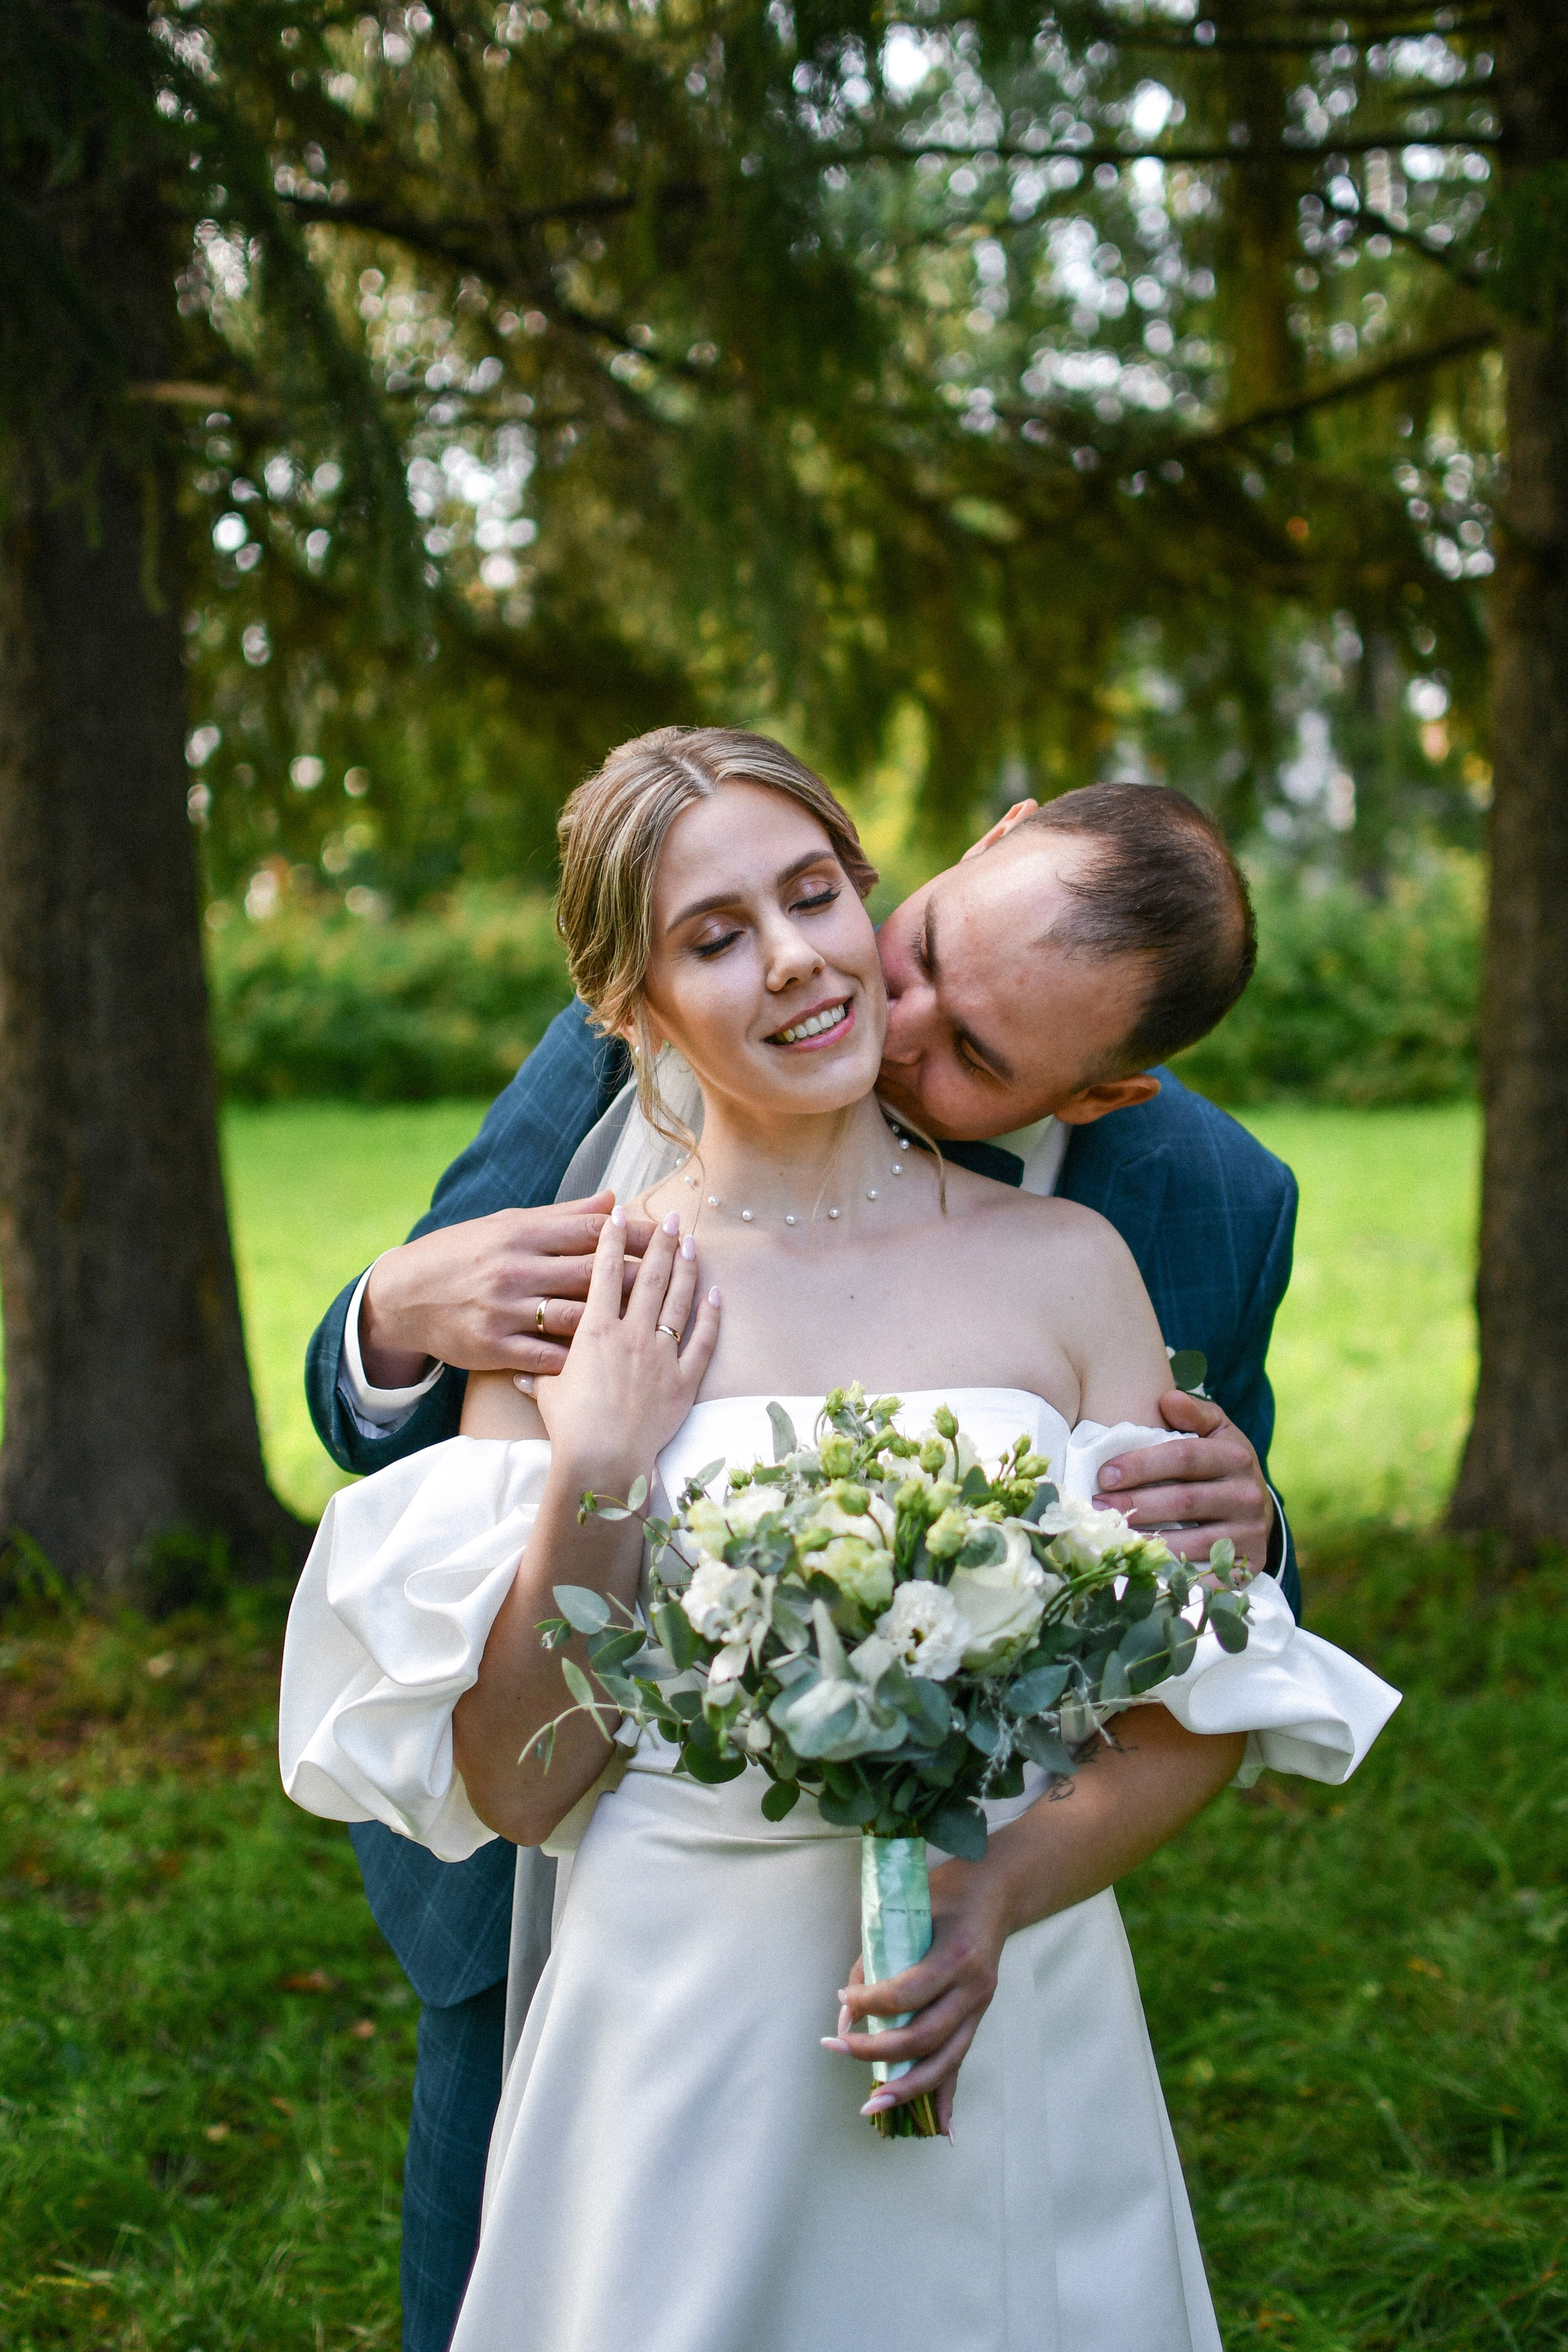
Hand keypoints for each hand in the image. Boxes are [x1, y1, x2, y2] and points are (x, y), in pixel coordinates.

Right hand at [358, 1193, 658, 1385]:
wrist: (403, 1296)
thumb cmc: (463, 1253)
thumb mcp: (506, 1225)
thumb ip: (561, 1217)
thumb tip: (612, 1200)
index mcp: (521, 1235)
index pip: (589, 1231)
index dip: (634, 1233)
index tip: (671, 1233)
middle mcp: (515, 1270)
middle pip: (592, 1273)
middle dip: (640, 1273)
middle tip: (682, 1276)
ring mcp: (505, 1311)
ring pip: (575, 1316)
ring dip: (620, 1318)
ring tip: (657, 1320)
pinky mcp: (494, 1347)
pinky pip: (546, 1355)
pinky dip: (579, 1358)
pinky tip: (611, 1362)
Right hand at [532, 1206, 720, 1490]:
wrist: (603, 1460)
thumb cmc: (571, 1427)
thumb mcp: (549, 1395)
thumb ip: (540, 1377)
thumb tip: (523, 1375)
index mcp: (595, 1330)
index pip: (604, 1272)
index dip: (612, 1240)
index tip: (619, 1213)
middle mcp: (631, 1334)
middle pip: (650, 1277)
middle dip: (662, 1242)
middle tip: (674, 1217)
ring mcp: (660, 1355)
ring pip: (678, 1301)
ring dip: (687, 1269)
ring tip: (694, 1243)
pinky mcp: (683, 1380)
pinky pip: (702, 1341)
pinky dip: (711, 1318)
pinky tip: (715, 1296)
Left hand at [823, 1857, 1010, 2136]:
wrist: (998, 1890)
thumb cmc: (945, 1894)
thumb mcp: (908, 1910)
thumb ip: (877, 1958)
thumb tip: (846, 2011)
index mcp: (955, 1955)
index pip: (906, 1993)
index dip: (869, 2003)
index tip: (842, 2001)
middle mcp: (973, 1987)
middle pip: (923, 2036)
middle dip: (875, 2050)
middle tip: (836, 2047)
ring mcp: (980, 2005)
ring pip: (945, 2060)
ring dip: (906, 2088)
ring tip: (872, 2105)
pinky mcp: (978, 2016)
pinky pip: (960, 2061)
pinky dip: (948, 2095)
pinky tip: (940, 2130)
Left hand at [1096, 1389, 1272, 1568]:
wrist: (1258, 1509)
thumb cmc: (1223, 1464)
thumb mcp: (1217, 1431)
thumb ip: (1194, 1413)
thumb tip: (1167, 1398)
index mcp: (1236, 1456)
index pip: (1183, 1457)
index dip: (1142, 1465)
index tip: (1104, 1474)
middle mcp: (1246, 1495)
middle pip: (1183, 1501)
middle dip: (1135, 1504)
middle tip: (1097, 1507)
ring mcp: (1248, 1533)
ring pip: (1191, 1541)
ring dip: (1148, 1540)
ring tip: (1111, 1535)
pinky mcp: (1246, 1565)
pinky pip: (1205, 1572)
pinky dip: (1173, 1572)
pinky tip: (1143, 1567)